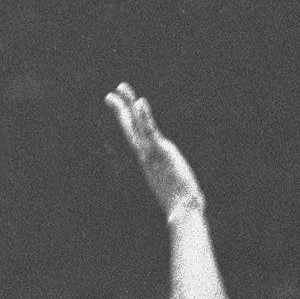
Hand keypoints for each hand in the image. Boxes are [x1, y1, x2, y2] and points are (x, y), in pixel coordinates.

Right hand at [105, 82, 205, 222]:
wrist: (182, 211)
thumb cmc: (182, 205)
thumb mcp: (175, 189)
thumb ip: (176, 184)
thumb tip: (190, 195)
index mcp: (149, 162)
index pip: (137, 138)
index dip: (129, 124)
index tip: (122, 113)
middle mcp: (146, 155)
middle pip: (130, 129)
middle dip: (121, 111)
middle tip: (109, 95)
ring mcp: (152, 153)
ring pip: (136, 125)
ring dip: (128, 105)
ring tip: (121, 87)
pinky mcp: (161, 152)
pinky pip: (150, 130)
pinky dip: (144, 116)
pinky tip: (140, 102)